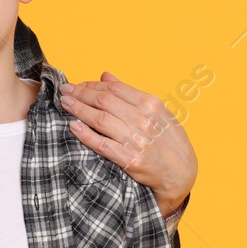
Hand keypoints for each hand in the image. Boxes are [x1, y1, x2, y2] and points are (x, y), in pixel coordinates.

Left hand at [61, 73, 196, 215]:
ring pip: (100, 119)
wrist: (182, 173)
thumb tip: (106, 75)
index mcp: (151, 104)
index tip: (78, 85)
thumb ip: (130, 93)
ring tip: (64, 104)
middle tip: (65, 91)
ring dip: (78, 109)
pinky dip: (85, 134)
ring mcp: (137, 139)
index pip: (114, 88)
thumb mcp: (157, 111)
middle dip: (80, 93)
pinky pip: (102, 144)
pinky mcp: (130, 159)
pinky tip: (73, 126)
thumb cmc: (169, 140)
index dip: (92, 85)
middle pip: (104, 100)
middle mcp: (144, 119)